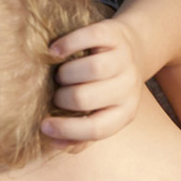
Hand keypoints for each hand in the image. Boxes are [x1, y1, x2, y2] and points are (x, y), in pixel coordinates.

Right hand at [42, 18, 143, 143]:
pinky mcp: (115, 35)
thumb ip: (80, 134)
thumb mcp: (103, 113)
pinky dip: (68, 44)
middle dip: (62, 98)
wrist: (137, 49)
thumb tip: (54, 144)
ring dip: (65, 74)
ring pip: (90, 70)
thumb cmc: (109, 88)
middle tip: (57, 93)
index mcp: (125, 113)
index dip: (67, 129)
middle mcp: (128, 88)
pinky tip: (55, 51)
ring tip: (60, 76)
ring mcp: (124, 60)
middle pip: (86, 98)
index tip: (44, 125)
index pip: (96, 129)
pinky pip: (89, 38)